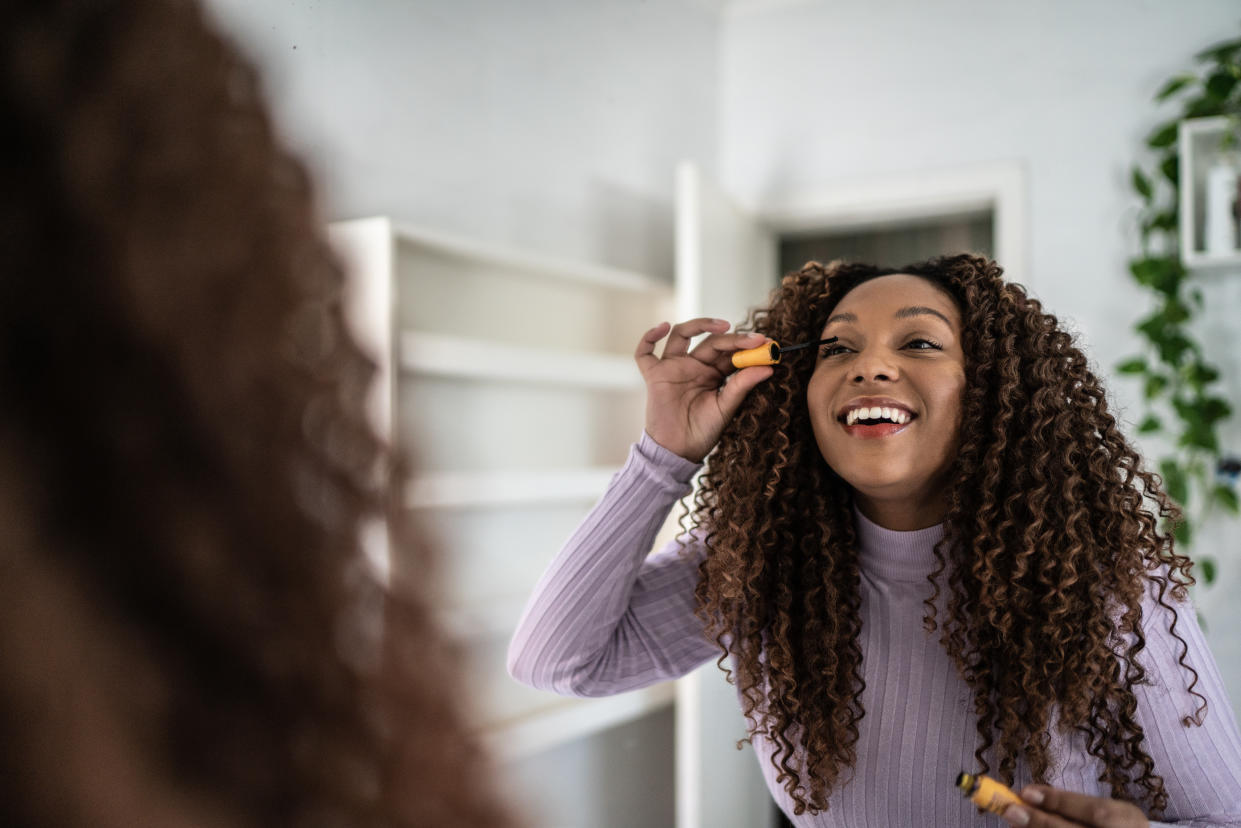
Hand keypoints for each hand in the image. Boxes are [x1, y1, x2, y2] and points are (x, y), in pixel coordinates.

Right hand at [634, 319, 772, 462]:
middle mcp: (694, 366)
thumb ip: (742, 386)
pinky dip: (649, 337)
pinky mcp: (654, 375)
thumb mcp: (726, 407)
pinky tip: (662, 327)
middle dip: (733, 338)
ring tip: (723, 326)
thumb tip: (768, 368)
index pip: (730, 352)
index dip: (747, 346)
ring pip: (681, 335)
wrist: (679, 451)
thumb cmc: (703, 432)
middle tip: (754, 340)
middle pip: (711, 341)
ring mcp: (673, 368)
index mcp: (713, 373)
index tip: (768, 344)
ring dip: (699, 324)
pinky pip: (644, 353)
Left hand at [1003, 785, 1148, 827]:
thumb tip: (1028, 796)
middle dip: (1041, 823)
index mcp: (1126, 822)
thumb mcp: (1107, 810)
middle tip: (1011, 810)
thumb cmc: (1117, 826)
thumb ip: (1073, 805)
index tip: (1026, 792)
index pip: (1094, 812)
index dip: (1059, 802)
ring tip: (1015, 824)